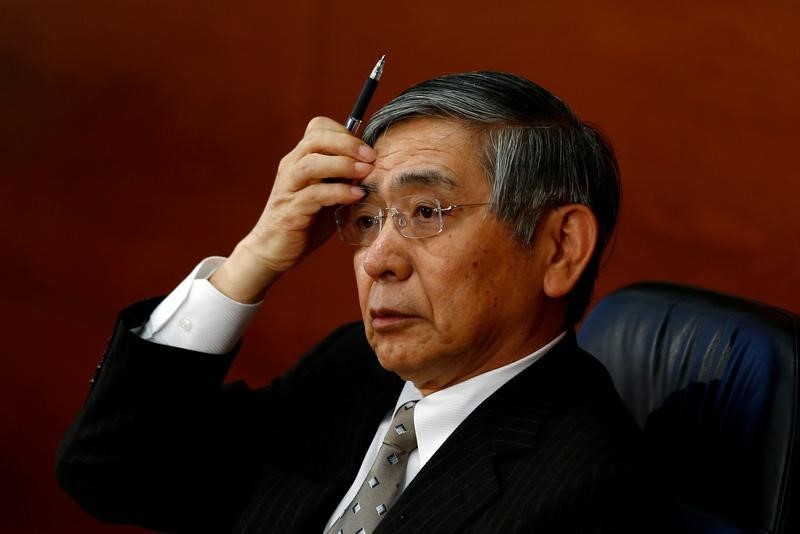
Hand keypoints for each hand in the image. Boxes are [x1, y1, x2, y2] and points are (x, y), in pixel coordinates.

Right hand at [210, 117, 374, 302]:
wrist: (271, 250)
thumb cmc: (304, 222)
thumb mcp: (328, 196)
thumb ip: (344, 180)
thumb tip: (373, 167)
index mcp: (300, 159)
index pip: (318, 128)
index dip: (343, 132)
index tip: (366, 148)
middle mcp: (291, 168)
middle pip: (315, 139)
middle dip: (347, 143)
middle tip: (371, 156)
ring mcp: (288, 188)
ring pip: (311, 163)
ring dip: (342, 164)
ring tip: (366, 171)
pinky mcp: (290, 211)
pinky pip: (314, 195)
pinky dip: (338, 192)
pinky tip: (356, 196)